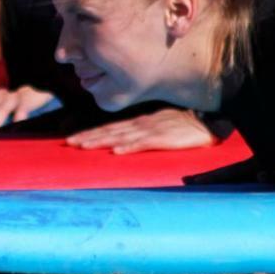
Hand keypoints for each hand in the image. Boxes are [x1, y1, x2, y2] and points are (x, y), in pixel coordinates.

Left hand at [66, 108, 214, 153]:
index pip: (110, 128)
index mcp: (138, 123)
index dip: (90, 133)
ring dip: (101, 141)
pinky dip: (129, 147)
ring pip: (121, 137)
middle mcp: (140, 125)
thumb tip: (122, 143)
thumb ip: (141, 133)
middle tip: (68, 143)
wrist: (206, 122)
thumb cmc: (183, 124)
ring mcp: (151, 131)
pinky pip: (144, 143)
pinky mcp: (163, 139)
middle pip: (110, 132)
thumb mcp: (158, 126)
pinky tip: (117, 151)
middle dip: (88, 137)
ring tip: (83, 146)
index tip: (71, 139)